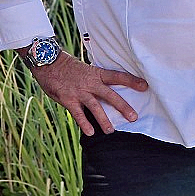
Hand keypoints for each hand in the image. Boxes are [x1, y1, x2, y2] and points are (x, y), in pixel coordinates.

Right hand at [27, 51, 148, 136]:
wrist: (49, 63)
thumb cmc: (68, 68)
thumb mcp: (86, 71)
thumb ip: (95, 81)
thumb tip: (107, 92)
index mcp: (97, 74)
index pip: (118, 77)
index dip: (132, 81)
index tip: (145, 86)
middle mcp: (91, 83)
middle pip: (111, 95)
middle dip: (123, 107)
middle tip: (134, 117)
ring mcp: (80, 92)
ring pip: (96, 107)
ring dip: (104, 120)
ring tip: (111, 131)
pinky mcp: (68, 99)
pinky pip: (78, 114)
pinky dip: (84, 123)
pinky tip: (91, 132)